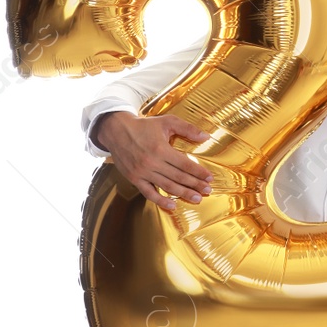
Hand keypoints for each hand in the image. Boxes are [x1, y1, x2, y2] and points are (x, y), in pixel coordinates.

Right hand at [94, 112, 212, 209]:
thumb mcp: (167, 121)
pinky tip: (172, 205)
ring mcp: (142, 172)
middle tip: (208, 190)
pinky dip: (161, 201)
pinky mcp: (134, 178)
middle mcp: (152, 163)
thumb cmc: (143, 126)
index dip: (199, 172)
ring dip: (183, 193)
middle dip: (195, 185)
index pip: (185, 164)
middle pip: (178, 177)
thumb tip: (206, 136)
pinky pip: (149, 193)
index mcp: (161, 149)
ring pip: (167, 186)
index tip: (210, 178)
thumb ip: (188, 129)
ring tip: (197, 198)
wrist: (116, 131)